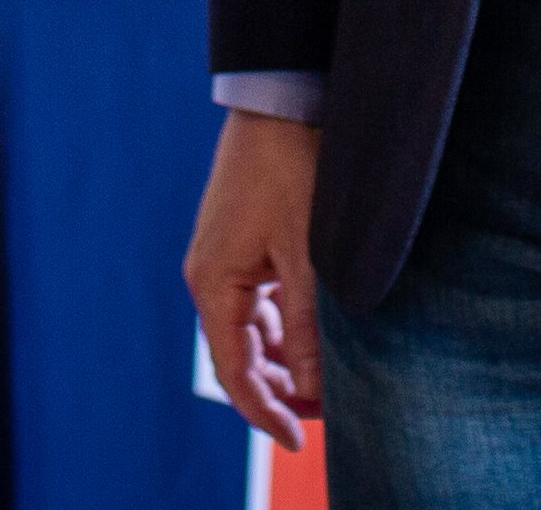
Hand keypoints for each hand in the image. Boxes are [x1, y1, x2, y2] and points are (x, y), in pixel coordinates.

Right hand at [184, 111, 322, 446]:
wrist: (280, 98)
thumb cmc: (292, 168)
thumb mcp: (308, 254)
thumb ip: (312, 326)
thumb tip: (315, 389)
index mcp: (215, 283)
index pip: (235, 372)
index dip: (266, 412)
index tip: (298, 441)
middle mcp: (211, 275)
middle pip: (241, 355)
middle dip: (280, 389)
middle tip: (326, 412)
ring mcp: (225, 257)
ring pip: (253, 329)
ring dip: (286, 357)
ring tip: (329, 377)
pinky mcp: (242, 241)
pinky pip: (259, 300)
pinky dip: (287, 324)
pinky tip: (319, 330)